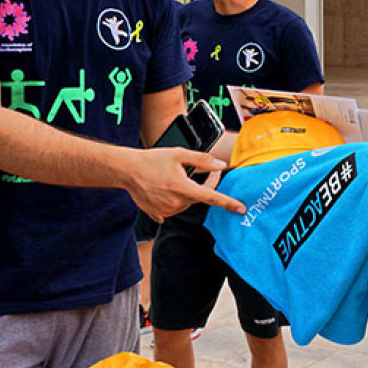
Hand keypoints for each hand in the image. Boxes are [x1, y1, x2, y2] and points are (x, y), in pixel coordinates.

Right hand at [128, 148, 245, 219]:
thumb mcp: (179, 154)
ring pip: (186, 203)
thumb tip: (220, 165)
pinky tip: (165, 189)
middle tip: (202, 171)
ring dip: (187, 193)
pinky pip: (173, 209)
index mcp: (182, 188)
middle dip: (204, 186)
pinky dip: (174, 200)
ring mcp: (166, 210)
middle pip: (198, 197)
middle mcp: (175, 202)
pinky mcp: (158, 214)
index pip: (211, 197)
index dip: (228, 202)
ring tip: (174, 178)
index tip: (240, 208)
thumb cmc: (152, 160)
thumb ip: (202, 160)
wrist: (127, 170)